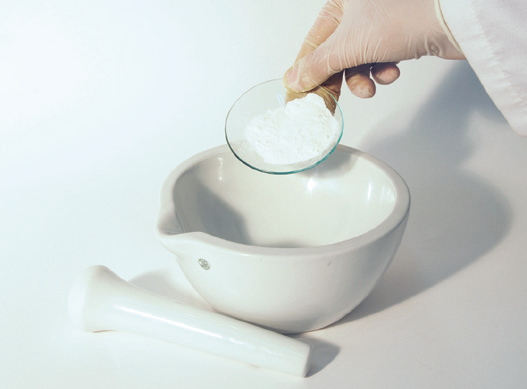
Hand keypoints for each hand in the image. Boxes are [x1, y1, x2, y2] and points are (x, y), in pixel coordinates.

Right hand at [284, 0, 464, 99]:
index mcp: (339, 2)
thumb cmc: (403, 16)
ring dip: (361, 79)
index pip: (311, 44)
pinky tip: (391, 71)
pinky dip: (382, 71)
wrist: (452, 20)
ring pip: (356, 61)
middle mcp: (356, 10)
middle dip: (335, 81)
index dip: (304, 73)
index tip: (299, 97)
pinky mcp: (397, 36)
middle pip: (334, 55)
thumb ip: (317, 65)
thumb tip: (295, 79)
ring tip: (369, 87)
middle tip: (328, 103)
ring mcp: (377, 23)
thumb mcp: (347, 45)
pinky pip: (377, 60)